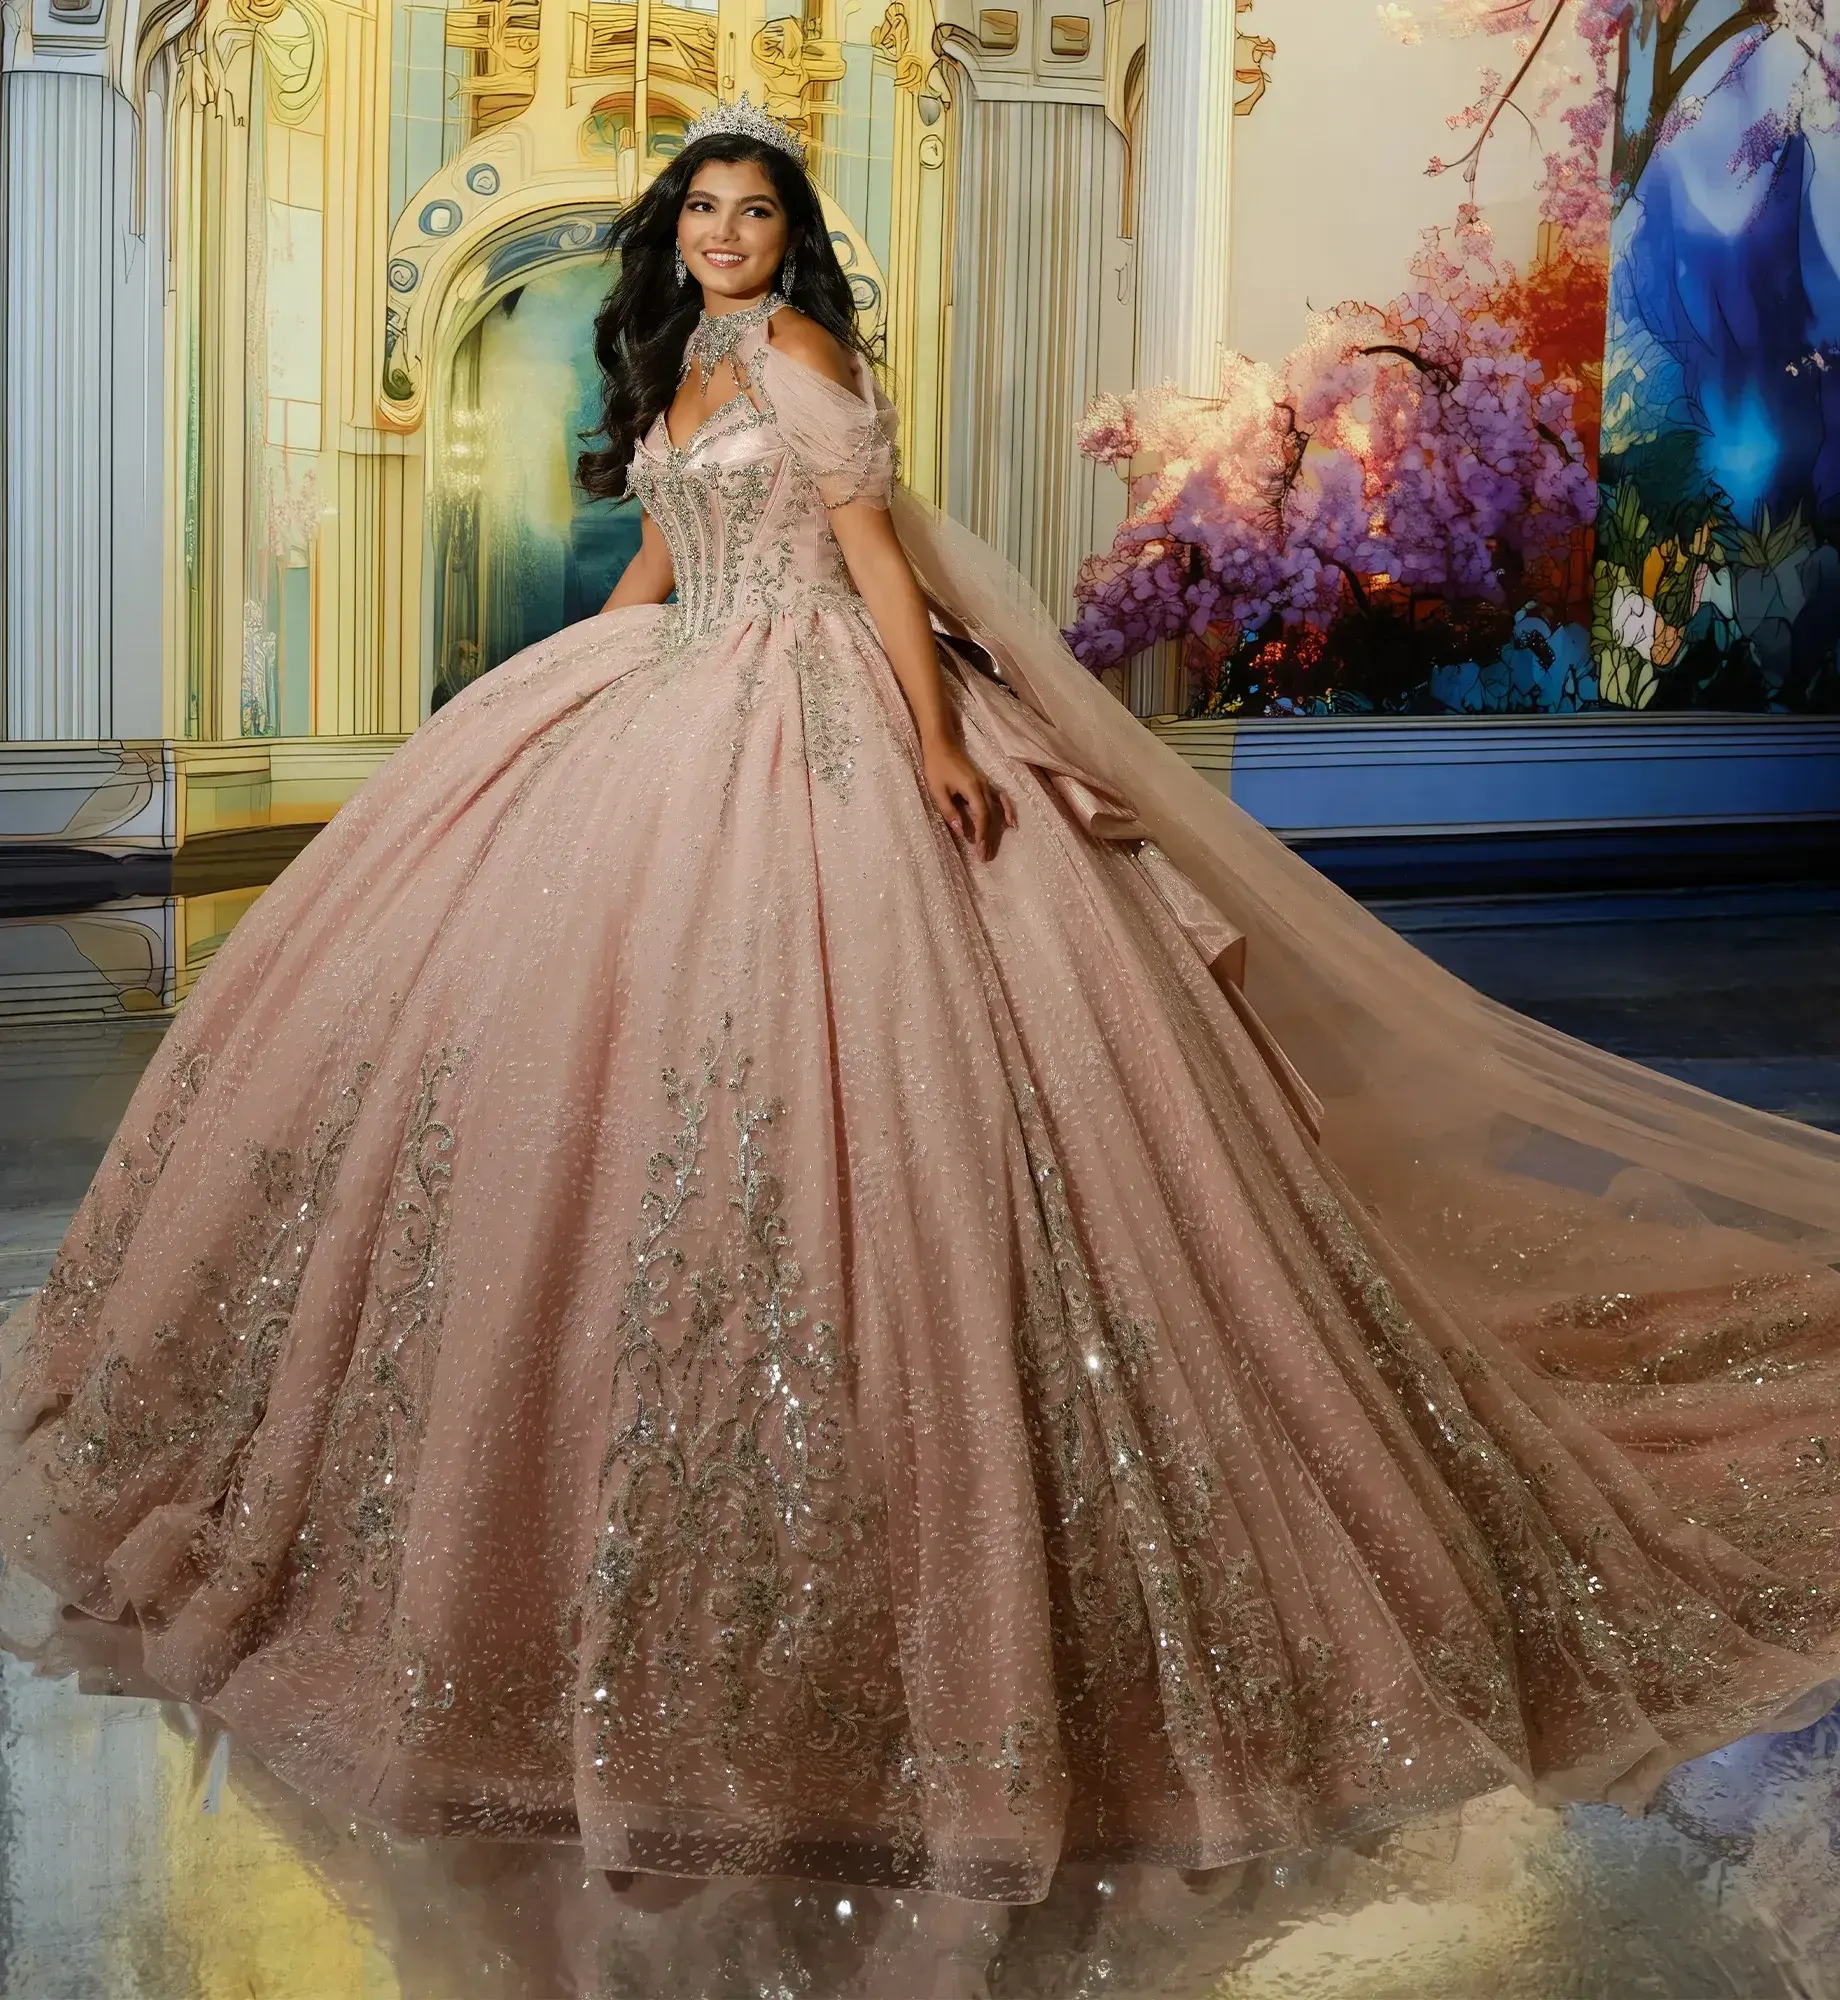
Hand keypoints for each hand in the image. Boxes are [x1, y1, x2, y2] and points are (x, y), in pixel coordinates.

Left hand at [922, 736, 1015, 861]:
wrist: (942, 744)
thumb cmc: (937, 766)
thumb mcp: (938, 791)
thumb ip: (950, 811)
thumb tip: (962, 832)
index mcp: (973, 789)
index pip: (982, 816)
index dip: (982, 834)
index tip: (980, 849)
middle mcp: (983, 787)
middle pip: (991, 816)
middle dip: (988, 837)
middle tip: (986, 856)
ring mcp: (986, 784)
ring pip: (997, 809)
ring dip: (998, 828)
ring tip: (995, 845)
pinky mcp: (984, 782)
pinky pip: (1000, 798)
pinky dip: (1007, 810)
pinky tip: (1011, 822)